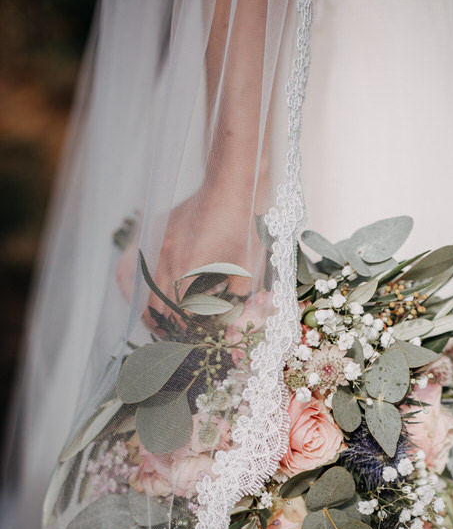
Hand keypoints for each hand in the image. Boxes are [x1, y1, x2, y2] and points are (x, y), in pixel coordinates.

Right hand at [117, 186, 261, 328]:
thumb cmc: (245, 228)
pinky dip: (134, 291)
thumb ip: (236, 304)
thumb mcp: (247, 271)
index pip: (177, 316)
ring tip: (161, 324)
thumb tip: (228, 332)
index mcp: (190, 268)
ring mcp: (153, 245)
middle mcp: (165, 258)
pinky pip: (129, 271)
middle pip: (155, 308)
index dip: (183, 334)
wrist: (231, 185)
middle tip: (177, 339)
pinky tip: (144, 300)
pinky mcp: (149, 235)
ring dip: (149, 312)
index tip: (191, 342)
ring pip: (138, 292)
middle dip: (166, 329)